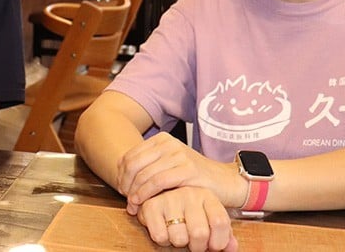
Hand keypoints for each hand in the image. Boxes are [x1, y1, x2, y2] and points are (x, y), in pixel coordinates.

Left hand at [119, 132, 242, 211]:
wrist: (224, 181)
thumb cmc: (193, 177)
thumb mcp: (167, 166)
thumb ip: (148, 167)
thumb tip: (121, 178)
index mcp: (161, 140)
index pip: (129, 156)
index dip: (121, 175)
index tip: (122, 191)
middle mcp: (168, 143)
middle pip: (133, 164)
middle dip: (125, 184)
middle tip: (126, 200)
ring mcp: (178, 154)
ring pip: (144, 174)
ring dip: (134, 192)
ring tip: (133, 205)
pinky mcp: (187, 168)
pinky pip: (158, 181)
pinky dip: (146, 193)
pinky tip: (142, 202)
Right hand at [135, 187, 237, 250]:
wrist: (162, 193)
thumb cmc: (190, 212)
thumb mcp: (210, 219)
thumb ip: (224, 234)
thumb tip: (232, 248)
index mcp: (207, 196)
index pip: (220, 222)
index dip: (218, 241)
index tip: (212, 245)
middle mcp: (189, 193)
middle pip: (200, 233)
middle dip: (197, 246)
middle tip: (193, 242)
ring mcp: (169, 198)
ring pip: (179, 238)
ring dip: (179, 243)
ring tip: (178, 233)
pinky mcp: (151, 206)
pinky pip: (160, 236)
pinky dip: (163, 240)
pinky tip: (165, 230)